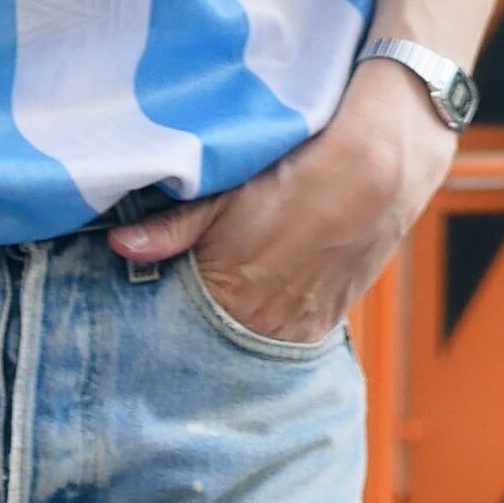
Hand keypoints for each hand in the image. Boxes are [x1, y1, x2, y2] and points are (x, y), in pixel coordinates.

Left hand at [109, 58, 457, 342]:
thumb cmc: (299, 170)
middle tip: (185, 284)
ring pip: (252, 334)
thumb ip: (175, 226)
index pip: (180, 317)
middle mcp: (267, 320)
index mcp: (233, 290)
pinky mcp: (329, 322)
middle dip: (198, 312)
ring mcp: (302, 326)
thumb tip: (120, 245)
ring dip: (237, 317)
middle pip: (215, 331)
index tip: (150, 290)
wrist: (383, 168)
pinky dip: (271, 316)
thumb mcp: (230, 190)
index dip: (166, 300)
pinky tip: (263, 289)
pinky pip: (287, 333)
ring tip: (231, 284)